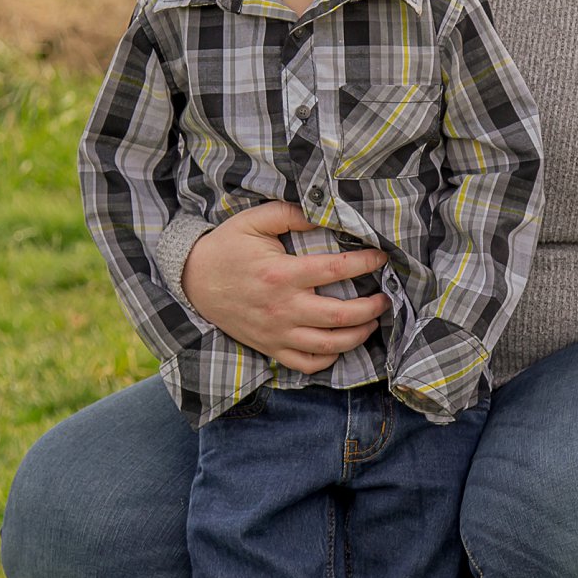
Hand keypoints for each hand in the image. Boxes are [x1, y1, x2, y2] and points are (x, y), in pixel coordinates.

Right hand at [181, 201, 388, 375]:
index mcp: (281, 274)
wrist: (193, 281)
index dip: (365, 263)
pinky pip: (306, 364)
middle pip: (340, 316)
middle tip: (385, 298)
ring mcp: (276, 332)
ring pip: (329, 345)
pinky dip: (329, 359)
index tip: (381, 258)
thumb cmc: (226, 248)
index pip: (336, 269)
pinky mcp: (270, 347)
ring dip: (358, 336)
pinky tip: (340, 344)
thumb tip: (324, 213)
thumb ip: (289, 214)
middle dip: (371, 308)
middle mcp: (282, 308)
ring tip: (371, 322)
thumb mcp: (253, 221)